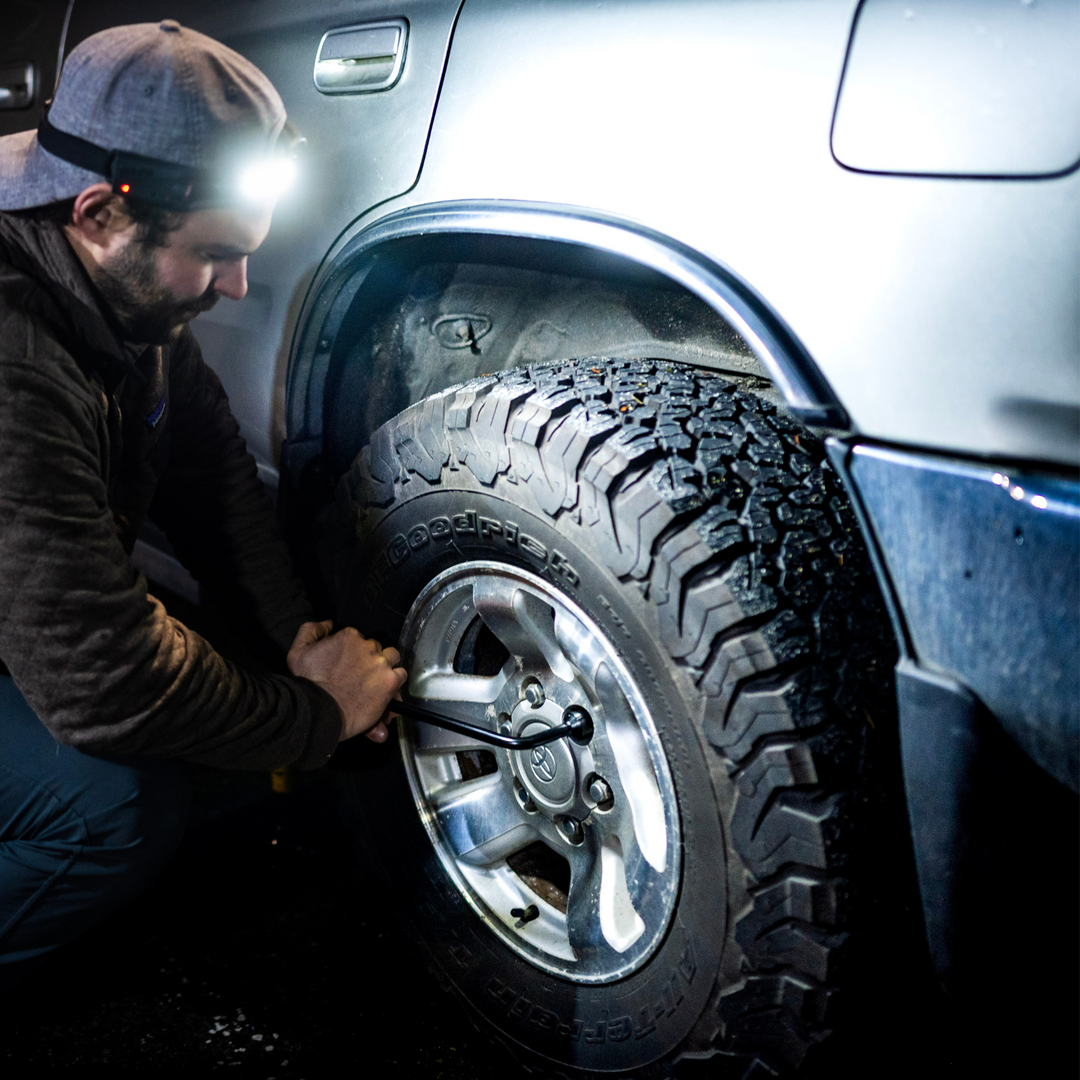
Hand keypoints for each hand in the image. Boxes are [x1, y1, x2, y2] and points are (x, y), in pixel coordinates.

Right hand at [287, 620, 406, 742]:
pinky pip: (401, 675)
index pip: (359, 639)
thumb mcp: (298, 652)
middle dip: (370, 659)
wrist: (318, 712)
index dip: (355, 653)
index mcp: (349, 636)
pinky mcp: (390, 681)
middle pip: (376, 648)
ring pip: (391, 658)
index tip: (349, 665)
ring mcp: (381, 664)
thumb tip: (329, 623)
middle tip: (361, 675)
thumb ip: (311, 631)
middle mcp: (368, 646)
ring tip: (375, 681)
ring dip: (385, 666)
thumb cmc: (307, 684)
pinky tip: (385, 690)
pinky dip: (395, 681)